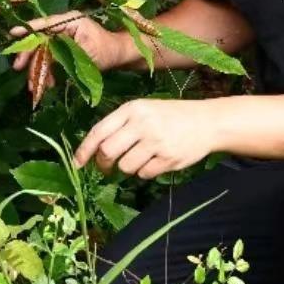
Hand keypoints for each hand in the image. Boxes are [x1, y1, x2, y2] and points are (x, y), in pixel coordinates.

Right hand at [9, 11, 128, 98]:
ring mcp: (63, 37)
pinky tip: (47, 85)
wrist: (119, 56)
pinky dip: (47, 72)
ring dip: (37, 69)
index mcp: (70, 20)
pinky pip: (50, 59)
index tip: (13, 33)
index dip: (28, 29)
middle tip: (19, 68)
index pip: (45, 23)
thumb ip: (66, 55)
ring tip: (34, 86)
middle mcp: (64, 26)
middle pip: (40, 39)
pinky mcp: (63, 49)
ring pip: (43, 51)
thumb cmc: (108, 50)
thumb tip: (47, 62)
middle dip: (29, 55)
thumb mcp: (88, 53)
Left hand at [73, 99, 215, 179]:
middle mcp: (142, 124)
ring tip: (140, 158)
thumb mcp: (144, 110)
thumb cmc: (169, 116)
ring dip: (127, 168)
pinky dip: (145, 172)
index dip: (84, 150)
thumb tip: (94, 150)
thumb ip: (120, 126)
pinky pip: (144, 174)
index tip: (77, 164)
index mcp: (132, 109)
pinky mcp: (168, 158)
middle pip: (107, 152)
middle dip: (104, 163)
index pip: (99, 131)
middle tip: (107, 166)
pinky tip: (156, 161)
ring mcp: (156, 142)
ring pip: (125, 166)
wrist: (207, 121)